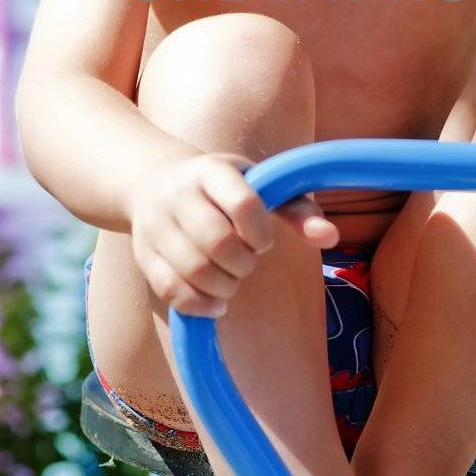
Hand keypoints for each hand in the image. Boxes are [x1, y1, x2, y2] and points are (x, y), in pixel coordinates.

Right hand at [127, 152, 339, 316]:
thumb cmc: (224, 188)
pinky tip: (217, 301)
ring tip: (232, 279)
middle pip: (217, 242)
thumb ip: (297, 210)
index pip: (244, 203)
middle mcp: (178, 194)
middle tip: (248, 261)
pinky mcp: (144, 254)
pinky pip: (171, 290)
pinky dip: (200, 304)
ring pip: (193, 269)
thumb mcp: (259, 185)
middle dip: (243, 263)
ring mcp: (156, 225)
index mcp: (212, 171)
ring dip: (224, 286)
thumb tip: (331, 237)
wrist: (152, 180)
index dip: (261, 231)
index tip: (263, 239)